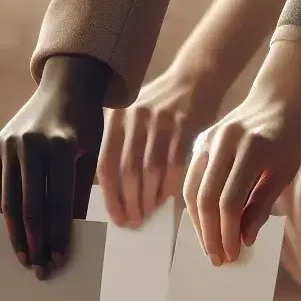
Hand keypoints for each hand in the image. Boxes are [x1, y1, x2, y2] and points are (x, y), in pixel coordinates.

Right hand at [0, 55, 111, 276]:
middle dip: (36, 244)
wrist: (65, 85)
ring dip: (16, 236)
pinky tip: (16, 231)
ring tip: (26, 258)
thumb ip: (77, 197)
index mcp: (62, 146)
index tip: (60, 261)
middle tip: (41, 270)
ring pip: (9, 202)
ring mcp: (9, 143)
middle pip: (30, 207)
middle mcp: (31, 143)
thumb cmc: (85, 126)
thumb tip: (64, 240)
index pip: (59, 203)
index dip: (59, 236)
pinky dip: (6, 213)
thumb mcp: (90, 158)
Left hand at [99, 68, 217, 228]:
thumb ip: (118, 146)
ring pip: (150, 172)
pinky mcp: (184, 126)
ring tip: (148, 213)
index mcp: (115, 118)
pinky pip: (174, 166)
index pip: (105, 165)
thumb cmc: (160, 105)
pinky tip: (166, 199)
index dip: (110, 197)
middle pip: (127, 172)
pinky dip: (169, 187)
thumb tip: (113, 191)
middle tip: (134, 221)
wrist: (194, 78)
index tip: (116, 217)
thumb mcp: (130, 116)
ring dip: (149, 199)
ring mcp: (160, 121)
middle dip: (130, 203)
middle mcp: (134, 118)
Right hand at [185, 39, 300, 265]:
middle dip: (210, 233)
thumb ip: (262, 205)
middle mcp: (225, 142)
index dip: (228, 231)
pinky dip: (195, 205)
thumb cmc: (290, 136)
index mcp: (251, 149)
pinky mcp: (200, 141)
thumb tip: (243, 239)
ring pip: (192, 190)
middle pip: (205, 198)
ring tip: (209, 245)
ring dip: (198, 223)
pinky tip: (204, 223)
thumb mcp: (285, 171)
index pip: (230, 200)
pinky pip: (191, 178)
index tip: (233, 253)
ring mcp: (208, 140)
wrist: (279, 98)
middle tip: (218, 258)